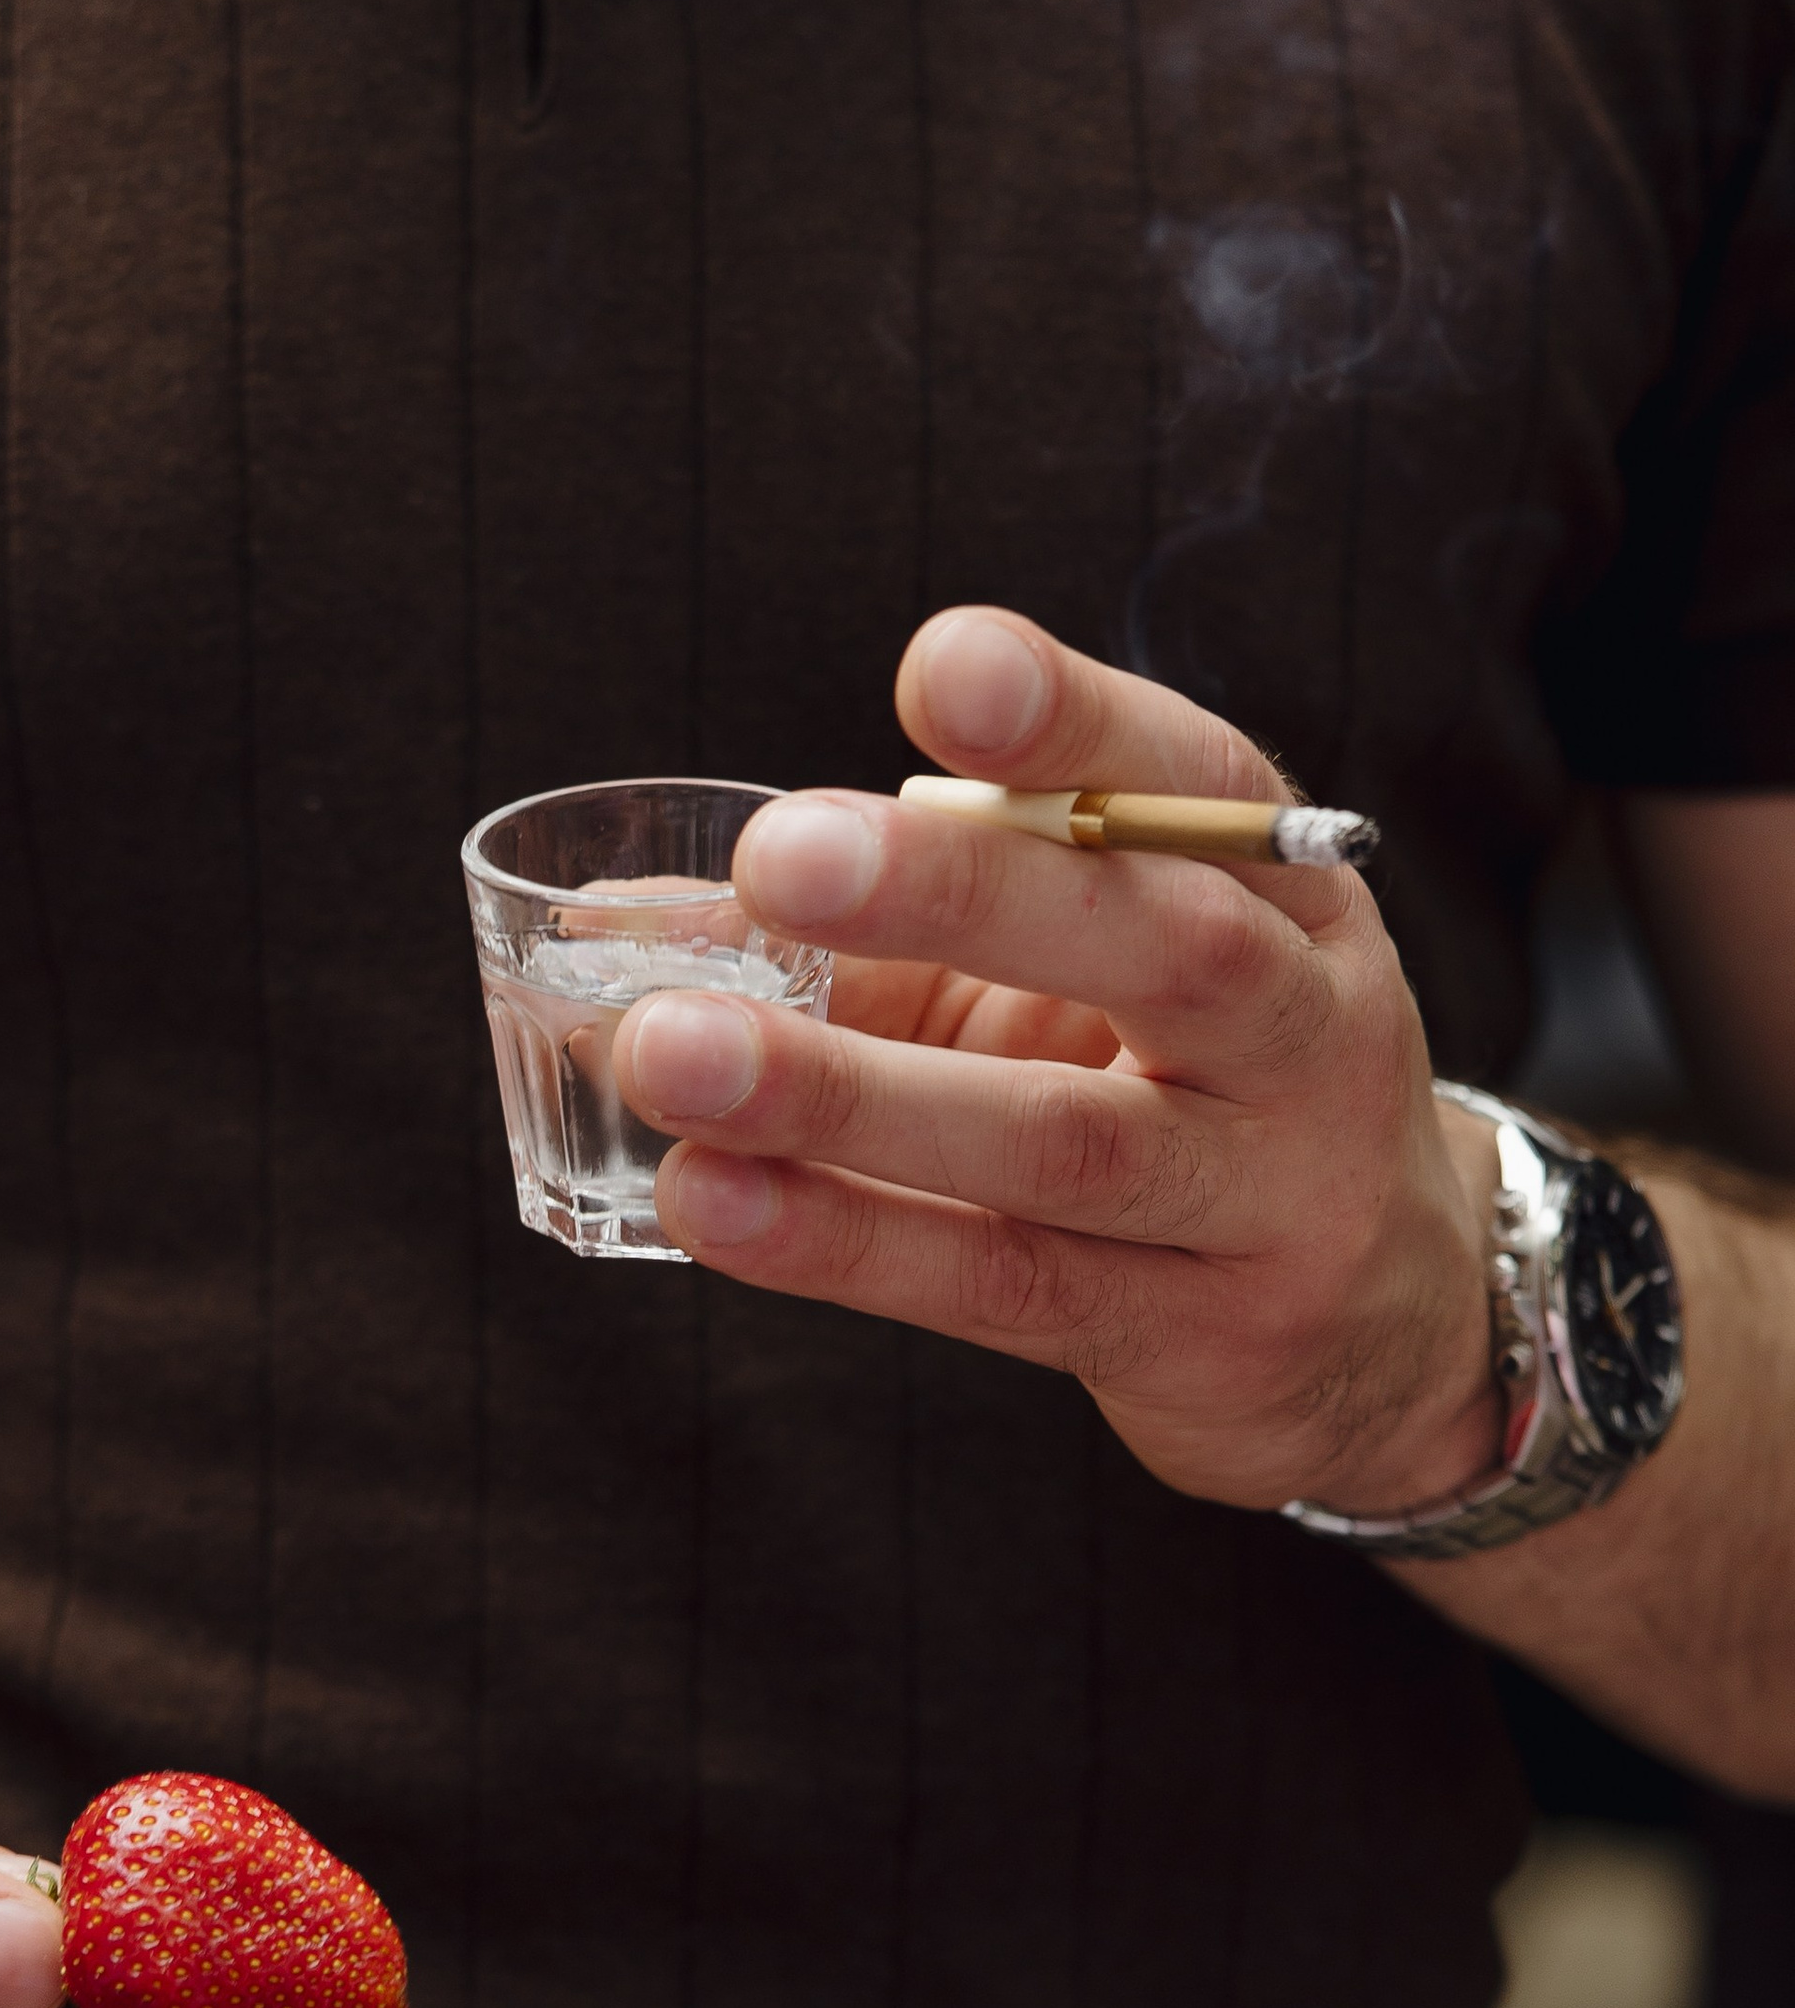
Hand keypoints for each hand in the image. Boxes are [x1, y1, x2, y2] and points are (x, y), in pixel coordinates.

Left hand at [611, 607, 1503, 1519]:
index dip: (1078, 720)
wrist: (1384, 1330)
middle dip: (964, 894)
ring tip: (674, 1056)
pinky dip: (849, 1244)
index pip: (1197, 778)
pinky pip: (1008, 1288)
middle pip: (1160, 946)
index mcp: (1284, 891)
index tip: (944, 666)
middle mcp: (1308, 1031)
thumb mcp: (1073, 977)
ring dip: (852, 1099)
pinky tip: (714, 1202)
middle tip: (780, 858)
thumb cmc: (1171, 1091)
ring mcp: (1271, 1200)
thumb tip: (622, 927)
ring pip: (1064, 1144)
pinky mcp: (1198, 1341)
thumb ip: (889, 930)